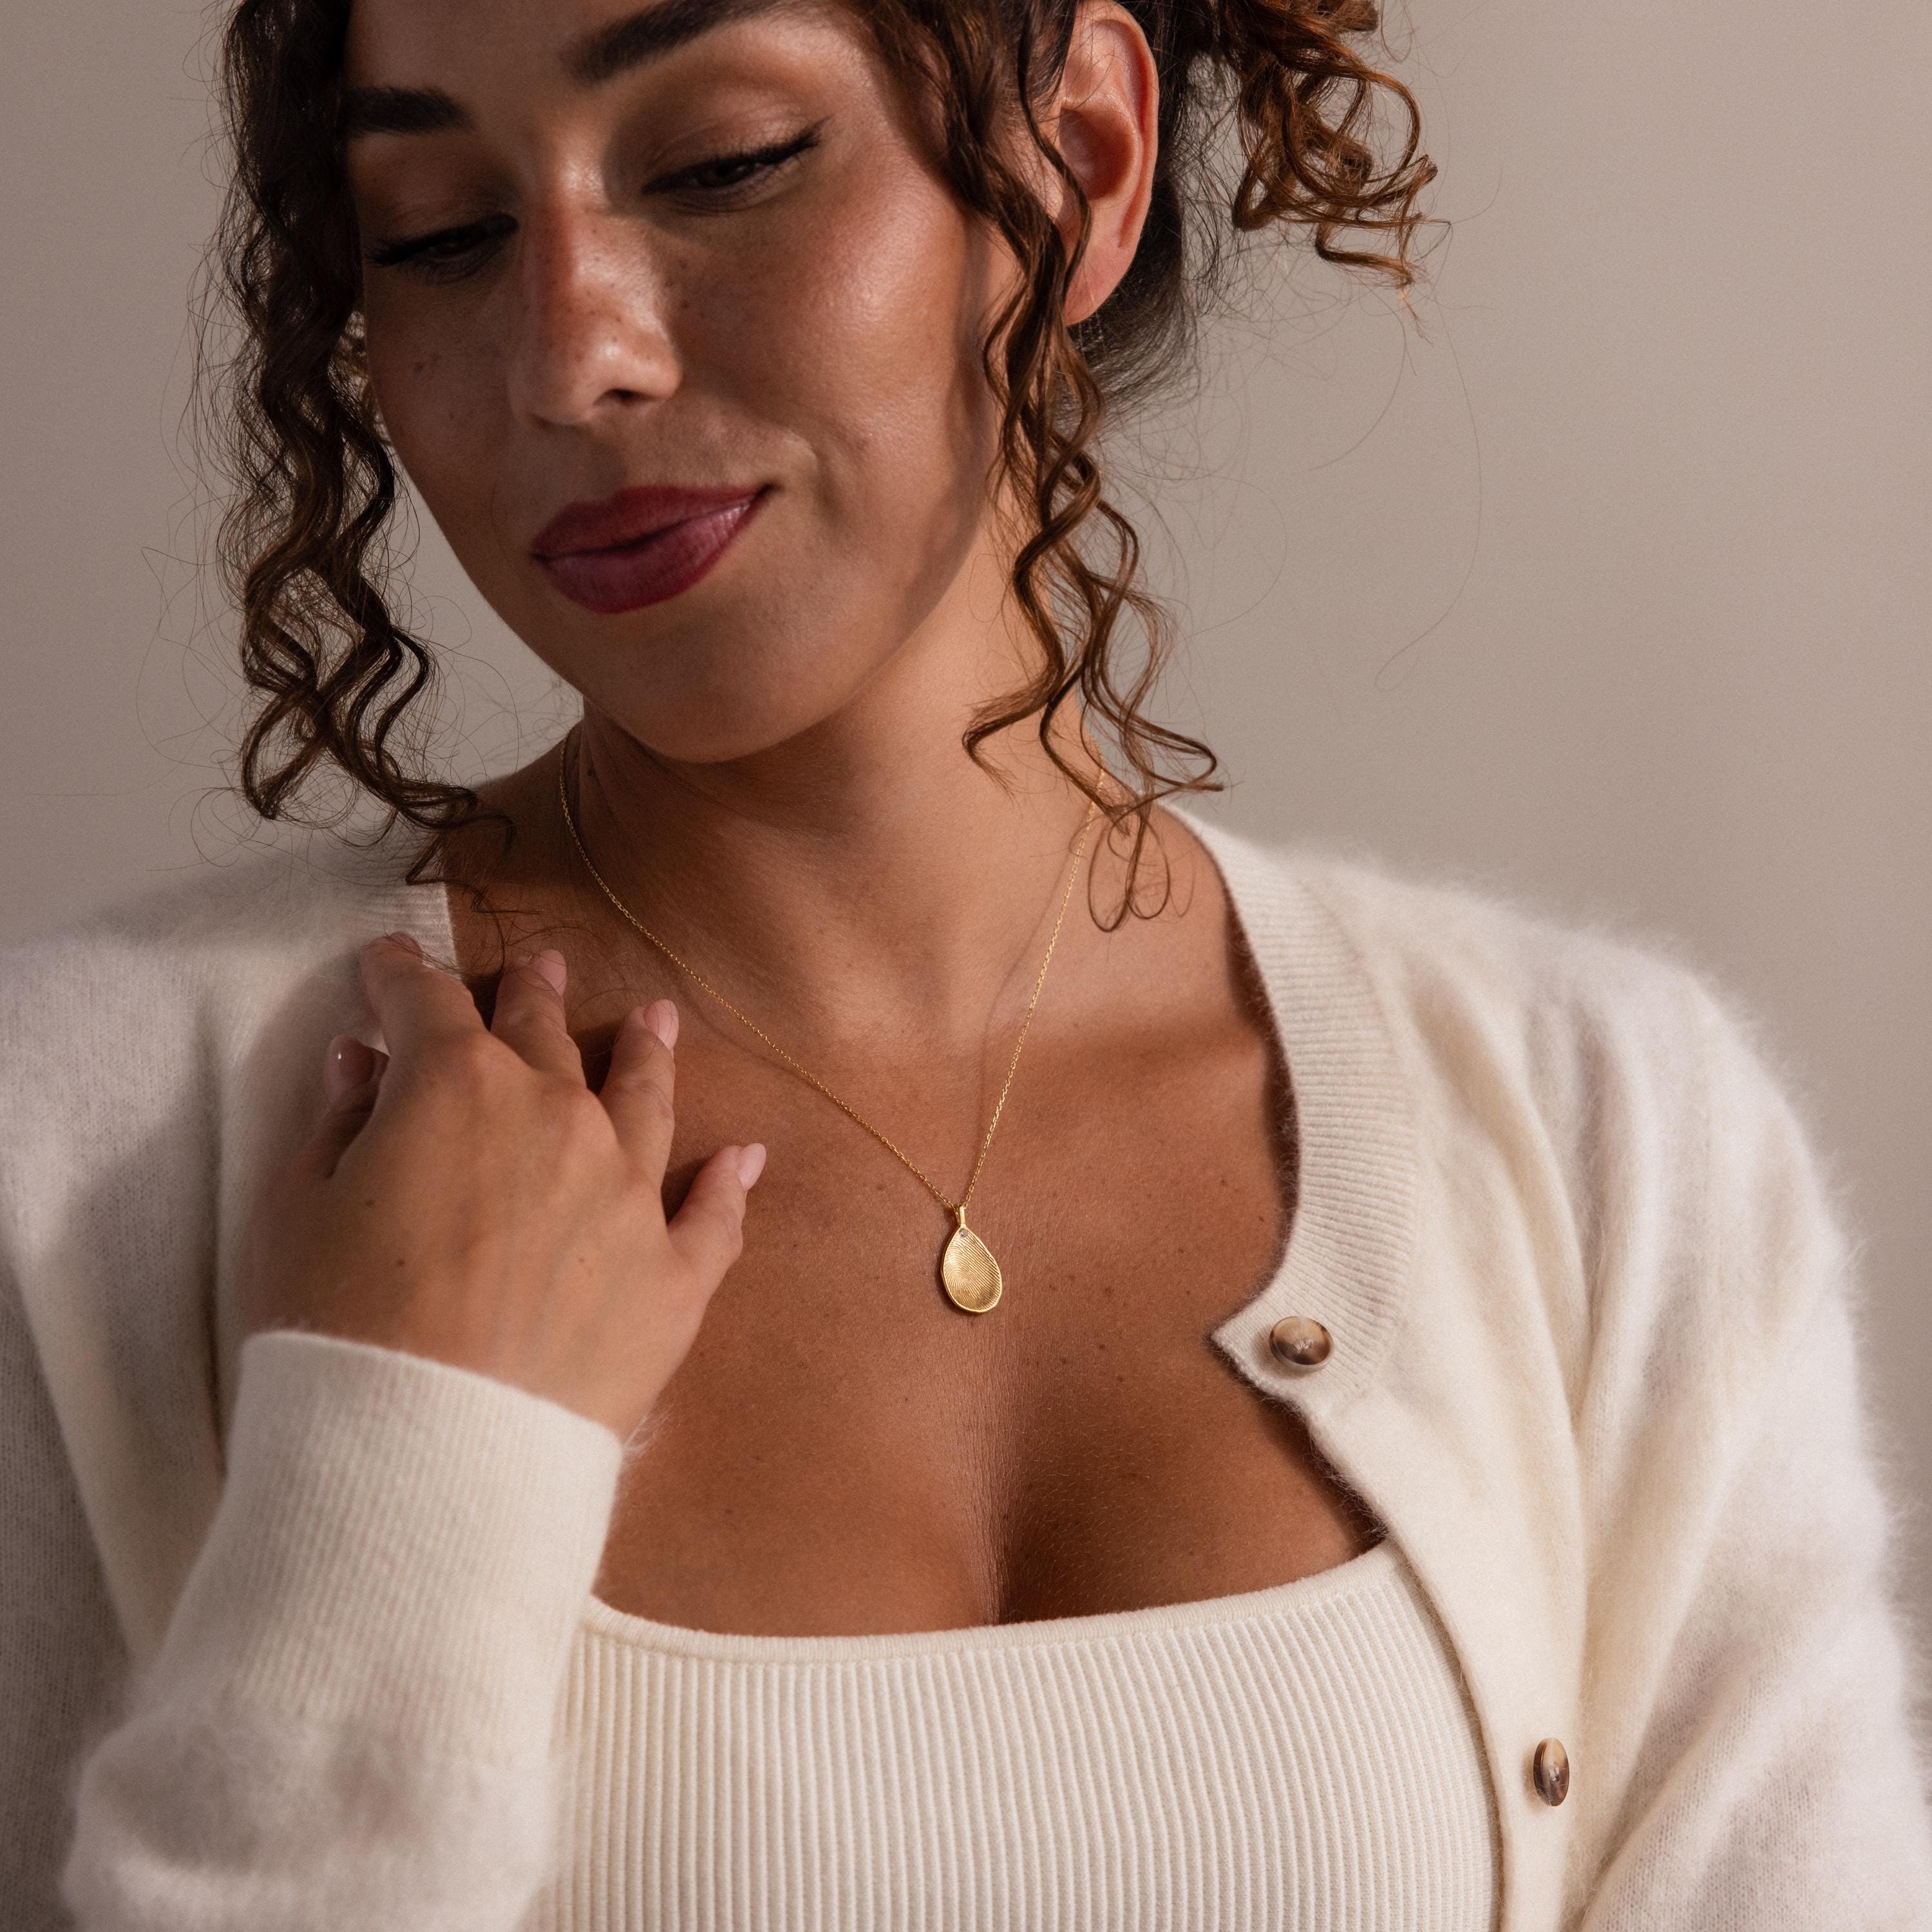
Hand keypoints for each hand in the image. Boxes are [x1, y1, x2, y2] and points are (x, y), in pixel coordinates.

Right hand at [239, 933, 762, 1440]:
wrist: (431, 1451)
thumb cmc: (338, 1329)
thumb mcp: (298, 1212)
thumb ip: (339, 1123)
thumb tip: (364, 1061)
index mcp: (457, 1087)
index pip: (424, 1006)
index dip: (399, 979)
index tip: (388, 966)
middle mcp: (558, 1117)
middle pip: (542, 1038)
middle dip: (532, 997)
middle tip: (540, 965)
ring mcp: (628, 1192)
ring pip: (644, 1100)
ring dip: (647, 1053)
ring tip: (655, 1019)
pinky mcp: (674, 1274)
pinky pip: (714, 1217)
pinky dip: (730, 1184)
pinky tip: (745, 1158)